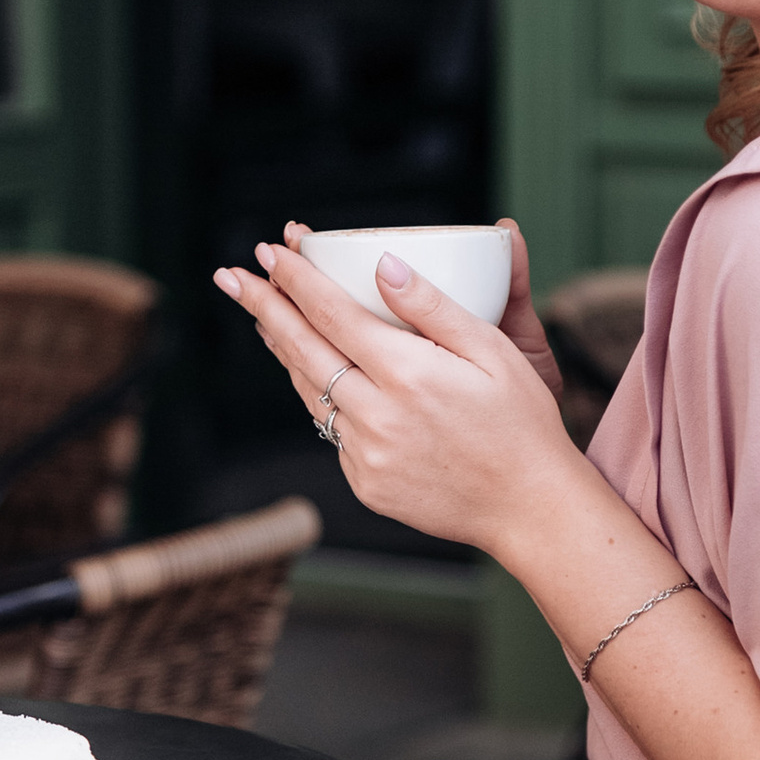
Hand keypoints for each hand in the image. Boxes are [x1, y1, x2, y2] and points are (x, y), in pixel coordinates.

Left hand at [213, 228, 584, 552]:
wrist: (529, 509)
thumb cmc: (521, 423)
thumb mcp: (495, 352)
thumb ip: (433, 307)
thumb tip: (382, 265)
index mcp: (409, 375)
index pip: (333, 314)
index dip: (297, 280)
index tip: (270, 250)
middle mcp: (378, 416)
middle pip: (302, 350)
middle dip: (263, 307)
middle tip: (230, 277)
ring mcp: (366, 455)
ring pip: (309, 391)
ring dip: (284, 350)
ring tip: (264, 316)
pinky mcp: (365, 483)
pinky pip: (333, 430)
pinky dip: (323, 397)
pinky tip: (319, 375)